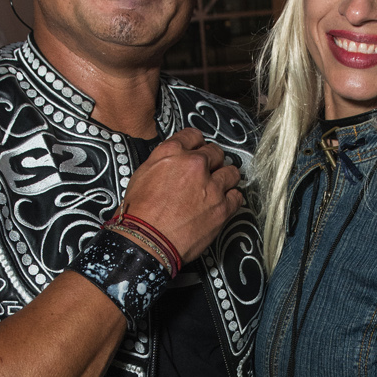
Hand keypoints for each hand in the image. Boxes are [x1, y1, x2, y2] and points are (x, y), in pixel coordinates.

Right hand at [121, 127, 242, 262]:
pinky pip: (237, 196)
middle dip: (213, 161)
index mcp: (171, 153)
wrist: (147, 240)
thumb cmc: (139, 215)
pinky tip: (225, 202)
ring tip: (219, 186)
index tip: (199, 149)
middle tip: (208, 171)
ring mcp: (211, 185)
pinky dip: (232, 198)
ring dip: (226, 178)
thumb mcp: (141, 176)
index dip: (197, 143)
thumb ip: (162, 163)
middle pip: (215, 152)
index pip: (193, 136)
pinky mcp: (222, 207)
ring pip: (231, 172)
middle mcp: (194, 165)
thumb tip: (171, 164)